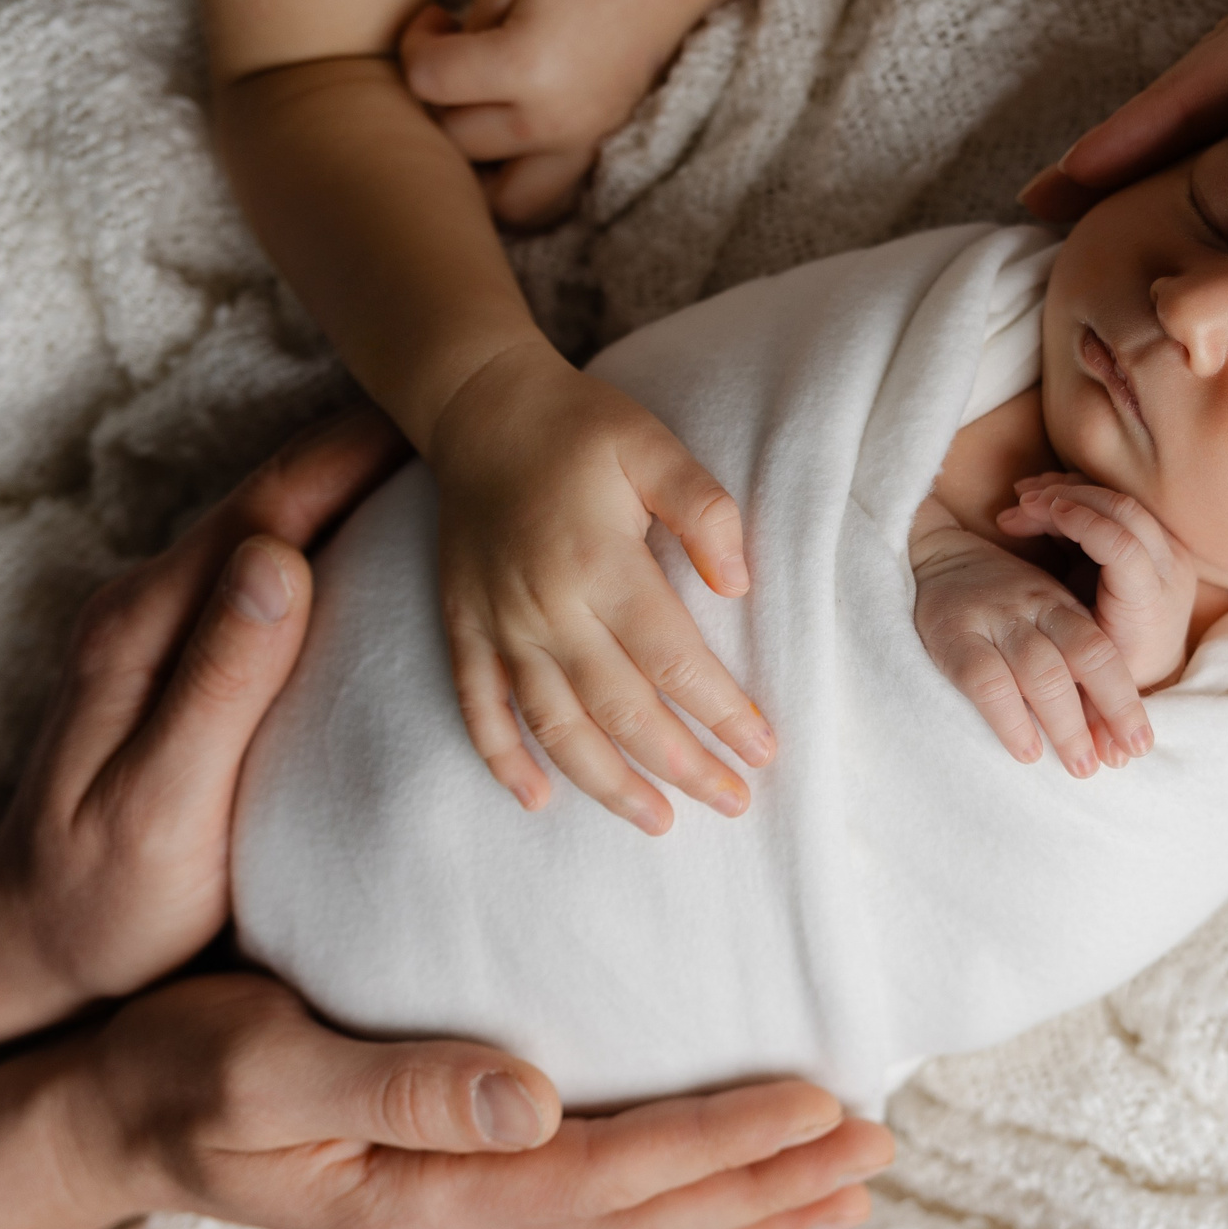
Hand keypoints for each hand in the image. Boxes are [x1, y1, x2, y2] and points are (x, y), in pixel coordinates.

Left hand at [0, 410, 407, 1014]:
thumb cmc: (103, 899)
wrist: (28, 946)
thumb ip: (217, 682)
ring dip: (361, 487)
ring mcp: (167, 625)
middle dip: (372, 449)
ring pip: (280, 526)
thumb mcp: (160, 803)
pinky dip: (341, 540)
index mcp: (147, 625)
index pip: (269, 508)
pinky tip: (397, 546)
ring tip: (460, 466)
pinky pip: (275, 570)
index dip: (356, 453)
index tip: (448, 417)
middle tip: (483, 422)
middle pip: (279, 497)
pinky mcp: (190, 654)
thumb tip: (277, 557)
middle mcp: (151, 604)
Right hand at [67, 975, 893, 1228]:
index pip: (607, 1174)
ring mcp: (466, 1204)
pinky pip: (603, 1197)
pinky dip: (689, 1189)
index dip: (718, 1141)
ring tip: (848, 1173)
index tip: (816, 1100)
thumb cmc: (180, 1075)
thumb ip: (395, 1087)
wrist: (110, 1113)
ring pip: (639, 1218)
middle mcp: (464, 1213)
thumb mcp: (263, 1070)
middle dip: (768, 1182)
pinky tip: (736, 1171)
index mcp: (428, 1193)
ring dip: (747, 1198)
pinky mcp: (464, 1177)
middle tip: (878, 1142)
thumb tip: (530, 1098)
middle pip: (649, 1214)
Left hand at [401, 0, 729, 227]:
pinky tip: (505, 136)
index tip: (436, 18)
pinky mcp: (597, 146)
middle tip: (451, 57)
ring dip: (475, 167)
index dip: (415, 45)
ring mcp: (581, 141)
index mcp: (525, 67)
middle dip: (438, 100)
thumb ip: (465, 38)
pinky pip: (544, 193)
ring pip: (501, 199)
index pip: (430, 83)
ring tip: (472, 117)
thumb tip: (447, 75)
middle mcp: (553, 120)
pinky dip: (515, 178)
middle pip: (456, 141)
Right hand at [429, 342, 775, 831]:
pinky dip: (503, 760)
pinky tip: (537, 800)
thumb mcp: (654, 447)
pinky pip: (478, 708)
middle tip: (734, 803)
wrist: (480, 407)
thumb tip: (739, 585)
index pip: (673, 662)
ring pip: (554, 727)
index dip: (721, 713)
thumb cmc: (581, 429)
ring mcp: (498, 623)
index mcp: (600, 565)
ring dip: (607, 783)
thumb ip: (704, 510)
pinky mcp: (463, 627)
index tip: (764, 752)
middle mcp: (546, 608)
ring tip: (658, 821)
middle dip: (682, 766)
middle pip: (622, 711)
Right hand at [909, 496, 1152, 776]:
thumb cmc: (995, 606)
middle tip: (1116, 761)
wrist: (933, 556)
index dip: (1125, 699)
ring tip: (1080, 766)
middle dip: (1110, 710)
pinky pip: (987, 681)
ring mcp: (995, 619)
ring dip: (1067, 724)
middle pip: (1086, 655)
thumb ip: (1066, 668)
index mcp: (1062, 606)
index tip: (1138, 745)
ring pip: (1043, 671)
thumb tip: (1105, 737)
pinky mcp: (953, 636)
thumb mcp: (1038, 621)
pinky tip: (1026, 751)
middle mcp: (1035, 608)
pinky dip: (1011, 720)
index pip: (1104, 652)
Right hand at [997, 474, 1196, 689]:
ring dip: (1071, 490)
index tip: (1036, 513)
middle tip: (1021, 502)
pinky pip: (1120, 503)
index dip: (1082, 522)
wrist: (1153, 662)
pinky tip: (1043, 496)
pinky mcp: (1158, 538)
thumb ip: (1072, 641)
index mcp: (1149, 602)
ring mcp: (1169, 550)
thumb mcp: (1090, 662)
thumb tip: (1028, 633)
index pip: (1123, 546)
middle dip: (1069, 497)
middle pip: (1125, 512)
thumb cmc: (1112, 667)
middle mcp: (1169, 570)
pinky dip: (1081, 493)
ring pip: (1122, 501)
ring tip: (1023, 497)